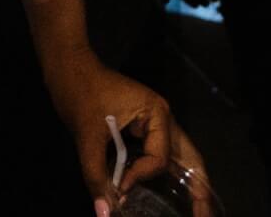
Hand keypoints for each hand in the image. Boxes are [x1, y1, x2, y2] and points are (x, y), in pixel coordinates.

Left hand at [47, 48, 207, 212]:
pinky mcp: (143, 128)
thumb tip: (104, 211)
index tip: (120, 188)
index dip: (140, 177)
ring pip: (179, 157)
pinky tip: (170, 193)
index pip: (159, 158)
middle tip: (204, 216)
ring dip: (188, 182)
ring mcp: (155, 123)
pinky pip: (161, 154)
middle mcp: (163, 120)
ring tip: (198, 211)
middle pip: (190, 158)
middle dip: (199, 189)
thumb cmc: (78, 92)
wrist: (66, 67)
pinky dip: (166, 174)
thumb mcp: (86, 134)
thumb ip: (96, 174)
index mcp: (156, 114)